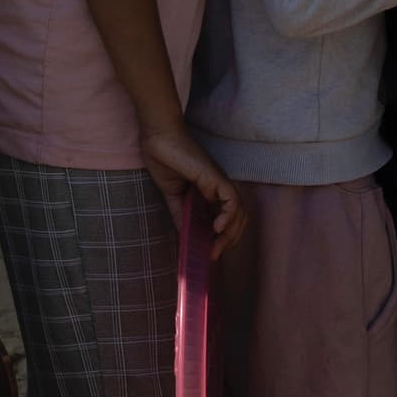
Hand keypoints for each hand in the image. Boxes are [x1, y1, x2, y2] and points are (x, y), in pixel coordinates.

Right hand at [139, 122, 244, 256]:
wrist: (158, 140)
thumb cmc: (164, 162)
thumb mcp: (173, 197)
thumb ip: (180, 216)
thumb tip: (185, 239)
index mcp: (210, 192)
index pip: (226, 220)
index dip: (223, 239)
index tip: (210, 254)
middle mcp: (220, 188)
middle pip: (237, 219)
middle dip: (228, 241)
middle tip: (213, 256)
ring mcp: (219, 182)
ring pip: (238, 212)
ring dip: (230, 234)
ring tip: (215, 247)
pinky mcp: (215, 178)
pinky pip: (231, 200)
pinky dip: (228, 216)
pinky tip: (216, 228)